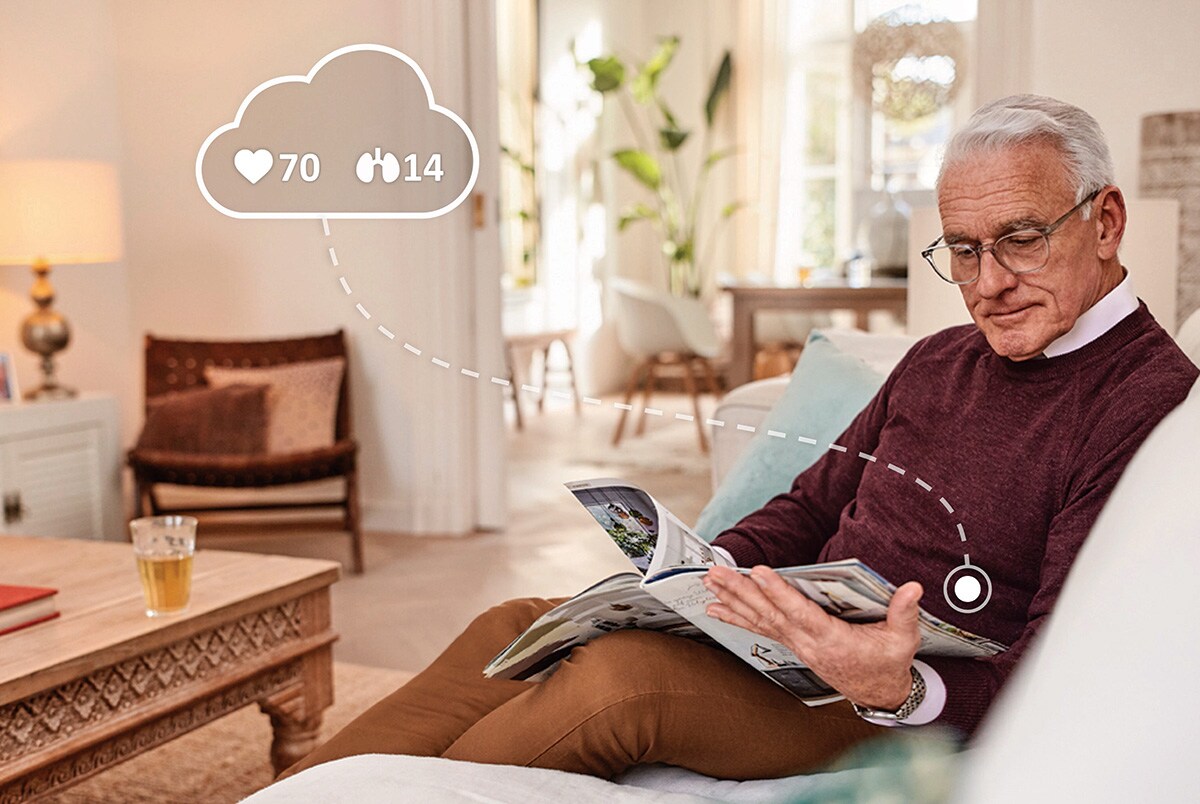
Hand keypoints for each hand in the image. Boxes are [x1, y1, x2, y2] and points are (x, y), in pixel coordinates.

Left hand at [703, 565, 922, 709]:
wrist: (879, 693)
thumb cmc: (889, 663)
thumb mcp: (904, 640)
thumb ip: (904, 612)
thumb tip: (912, 588)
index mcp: (832, 639)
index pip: (800, 613)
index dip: (779, 592)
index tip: (759, 572)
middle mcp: (808, 643)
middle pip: (769, 614)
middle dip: (741, 592)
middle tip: (716, 573)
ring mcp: (797, 646)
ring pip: (760, 620)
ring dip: (732, 600)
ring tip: (709, 583)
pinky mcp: (793, 645)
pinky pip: (760, 629)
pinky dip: (737, 617)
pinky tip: (715, 608)